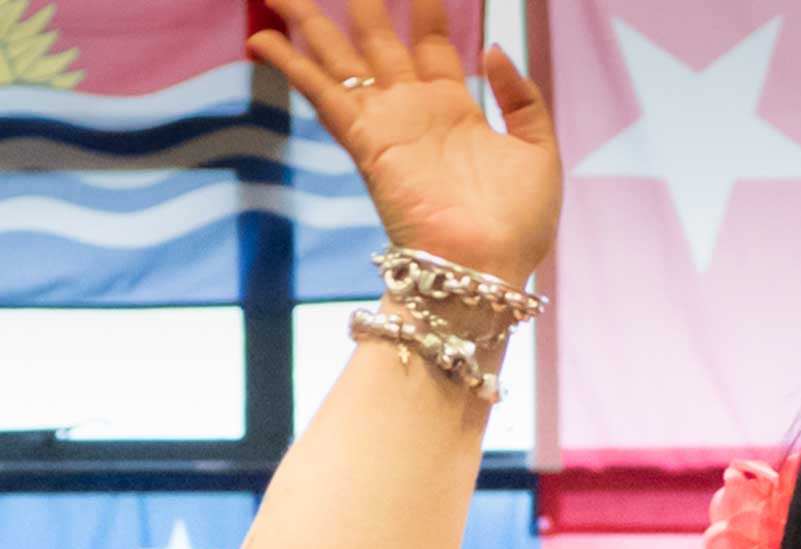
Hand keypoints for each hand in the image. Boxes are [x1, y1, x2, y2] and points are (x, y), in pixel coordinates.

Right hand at [252, 0, 560, 288]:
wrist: (487, 269)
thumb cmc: (518, 225)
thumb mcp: (539, 150)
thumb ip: (521, 97)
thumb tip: (490, 48)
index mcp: (455, 109)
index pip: (432, 39)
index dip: (426, 5)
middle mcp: (413, 110)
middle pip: (378, 38)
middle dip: (364, 2)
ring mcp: (386, 124)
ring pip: (340, 56)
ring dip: (312, 20)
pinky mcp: (366, 142)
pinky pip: (321, 93)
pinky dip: (291, 64)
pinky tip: (261, 37)